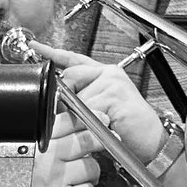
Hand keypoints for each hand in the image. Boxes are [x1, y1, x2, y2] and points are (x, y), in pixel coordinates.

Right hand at [29, 106, 101, 186]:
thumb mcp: (15, 159)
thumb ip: (39, 144)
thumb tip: (65, 127)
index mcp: (33, 145)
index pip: (67, 121)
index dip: (87, 117)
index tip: (98, 118)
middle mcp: (46, 161)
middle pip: (86, 140)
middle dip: (100, 138)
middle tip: (104, 140)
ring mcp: (56, 182)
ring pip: (91, 166)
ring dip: (90, 171)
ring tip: (81, 175)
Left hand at [34, 41, 168, 164]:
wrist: (150, 141)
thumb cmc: (125, 128)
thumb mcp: (97, 111)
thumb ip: (80, 101)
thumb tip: (58, 101)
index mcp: (104, 74)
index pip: (74, 60)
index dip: (53, 53)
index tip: (36, 46)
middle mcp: (109, 74)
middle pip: (70, 78)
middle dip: (67, 100)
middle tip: (82, 114)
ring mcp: (113, 83)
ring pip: (77, 98)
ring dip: (82, 116)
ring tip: (101, 122)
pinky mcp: (115, 95)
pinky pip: (88, 109)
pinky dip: (92, 122)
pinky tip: (106, 124)